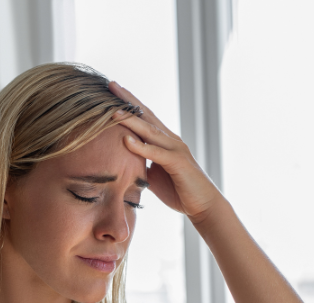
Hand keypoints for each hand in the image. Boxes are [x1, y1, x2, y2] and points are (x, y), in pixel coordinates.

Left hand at [108, 81, 224, 223]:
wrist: (203, 205)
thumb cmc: (178, 190)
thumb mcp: (153, 174)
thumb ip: (140, 163)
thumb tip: (122, 161)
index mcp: (163, 141)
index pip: (143, 117)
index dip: (127, 103)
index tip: (110, 91)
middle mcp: (170, 139)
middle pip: (146, 115)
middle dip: (128, 100)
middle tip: (110, 84)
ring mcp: (175, 149)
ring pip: (150, 130)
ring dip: (130, 120)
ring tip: (112, 110)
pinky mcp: (178, 162)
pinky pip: (156, 153)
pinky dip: (141, 147)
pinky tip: (126, 140)